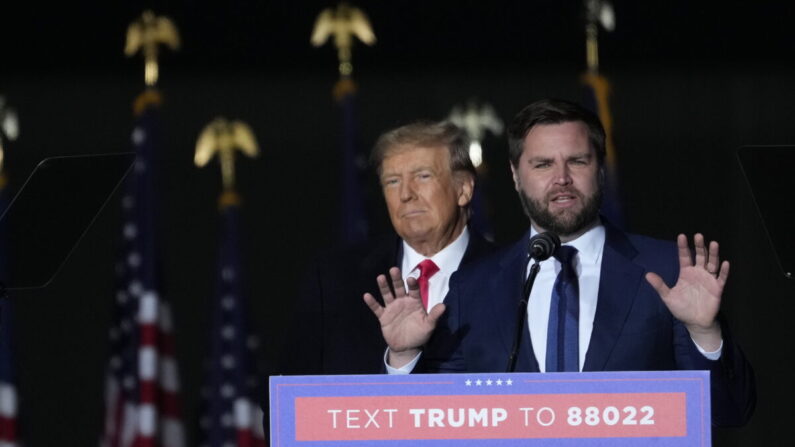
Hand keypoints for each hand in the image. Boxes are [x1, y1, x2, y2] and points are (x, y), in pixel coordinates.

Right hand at [363, 267, 445, 366]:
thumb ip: (434, 315)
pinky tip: (367, 296)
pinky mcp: (383, 316)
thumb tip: (444, 306)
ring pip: (387, 294)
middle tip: (394, 269)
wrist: (407, 347)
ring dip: (384, 286)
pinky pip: (377, 308)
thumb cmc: (420, 334)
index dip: (412, 284)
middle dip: (396, 279)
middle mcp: (402, 302)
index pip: (414, 290)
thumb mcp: (429, 326)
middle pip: (399, 288)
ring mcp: (392, 308)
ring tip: (380, 277)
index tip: (410, 279)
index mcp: (414, 302)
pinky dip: (372, 303)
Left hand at [645, 234, 725, 349]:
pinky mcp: (717, 288)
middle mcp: (698, 273)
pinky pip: (721, 278)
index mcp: (686, 273)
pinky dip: (723, 271)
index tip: (682, 236)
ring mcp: (708, 279)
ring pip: (712, 264)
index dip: (683, 247)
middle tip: (698, 235)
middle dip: (699, 246)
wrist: (694, 322)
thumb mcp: (668, 297)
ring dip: (713, 254)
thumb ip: (660, 286)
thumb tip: (647, 274)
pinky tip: (725, 263)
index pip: (684, 257)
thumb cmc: (681, 308)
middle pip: (700, 256)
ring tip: (713, 243)